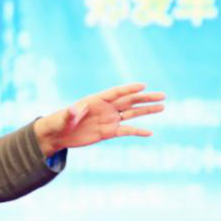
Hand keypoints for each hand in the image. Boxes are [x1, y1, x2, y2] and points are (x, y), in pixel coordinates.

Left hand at [33, 83, 164, 157]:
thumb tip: (74, 109)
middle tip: (162, 95)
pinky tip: (150, 132)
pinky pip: (126, 130)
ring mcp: (109, 119)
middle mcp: (106, 108)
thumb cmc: (59, 122)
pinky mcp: (109, 132)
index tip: (143, 85)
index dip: (129, 89)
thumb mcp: (63, 118)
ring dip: (146, 110)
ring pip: (132, 113)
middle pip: (129, 100)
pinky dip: (137, 131)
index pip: (116, 92)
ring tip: (162, 106)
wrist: (58, 135)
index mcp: (96, 100)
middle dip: (145, 97)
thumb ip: (70, 113)